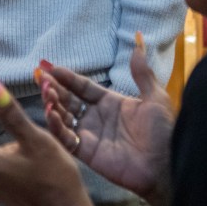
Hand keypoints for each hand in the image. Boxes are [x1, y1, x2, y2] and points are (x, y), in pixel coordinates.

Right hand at [39, 34, 174, 205]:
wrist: (166, 164)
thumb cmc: (163, 132)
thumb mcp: (155, 97)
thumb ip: (141, 72)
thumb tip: (138, 41)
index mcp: (111, 102)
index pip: (83, 87)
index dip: (67, 77)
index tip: (50, 67)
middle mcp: (97, 117)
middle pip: (69, 100)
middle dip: (54, 88)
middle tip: (40, 77)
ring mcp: (91, 135)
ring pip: (64, 117)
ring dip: (52, 104)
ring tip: (46, 92)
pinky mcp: (87, 152)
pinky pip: (66, 138)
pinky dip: (56, 126)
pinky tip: (51, 113)